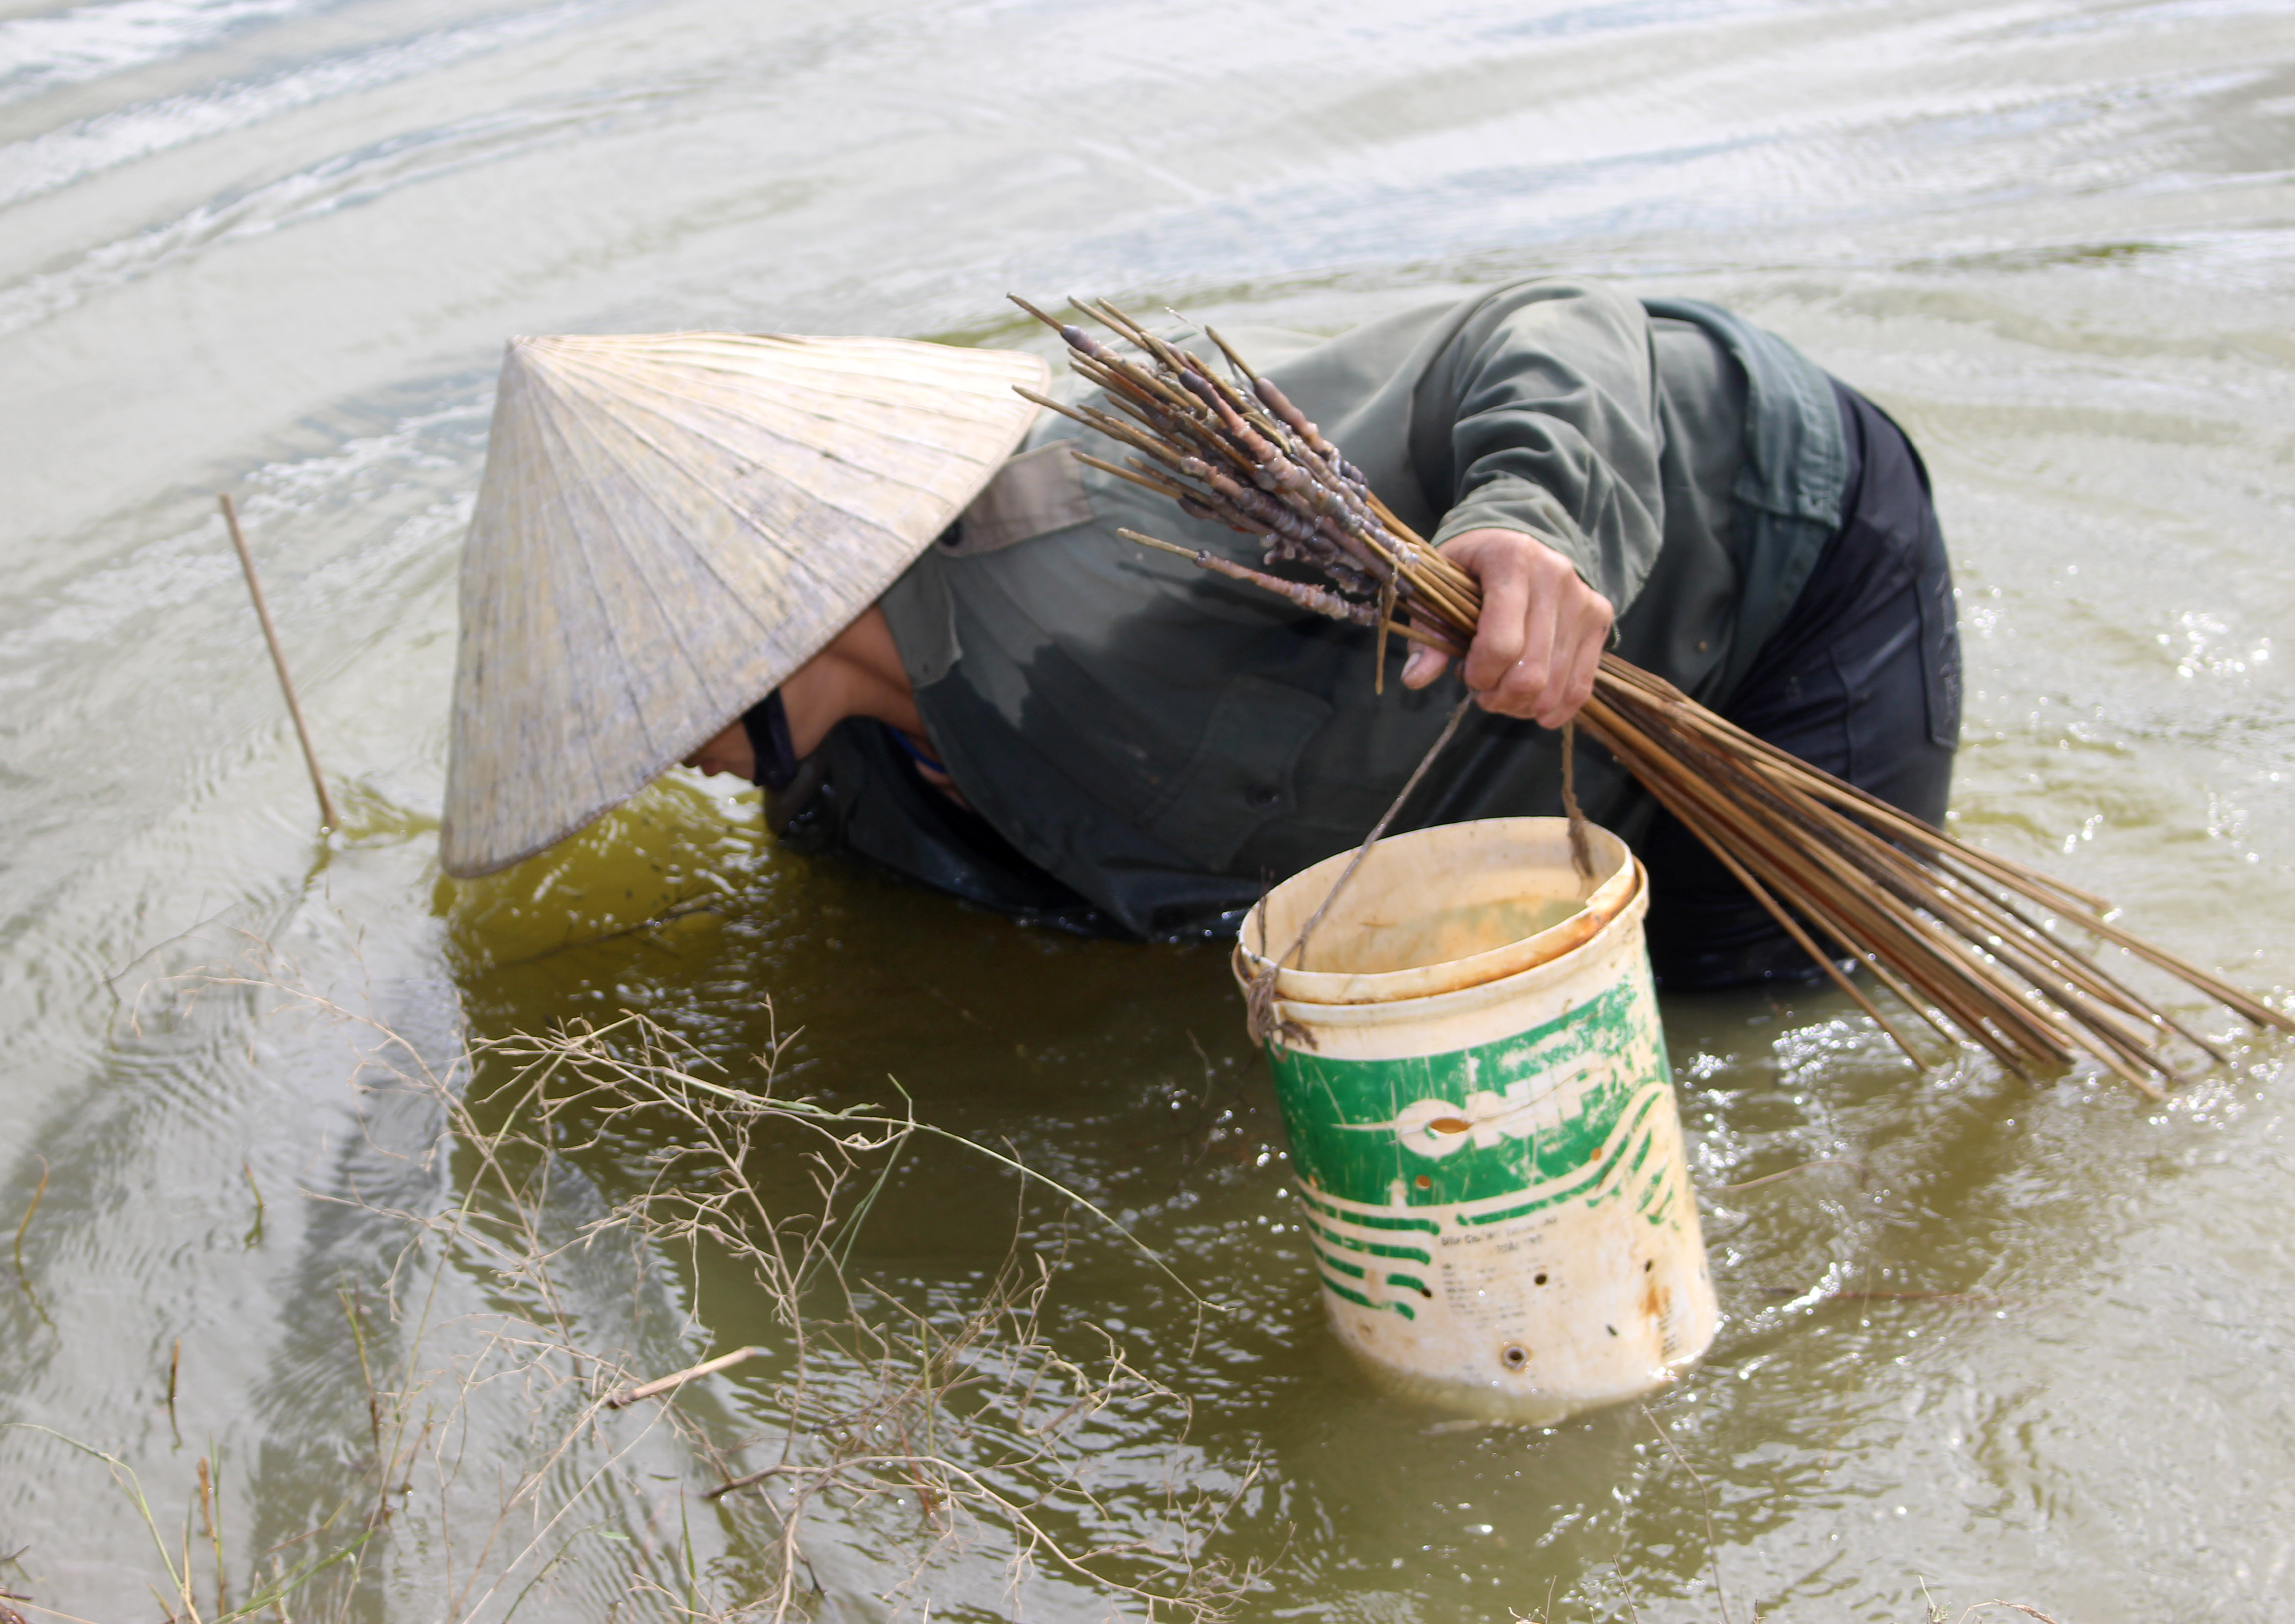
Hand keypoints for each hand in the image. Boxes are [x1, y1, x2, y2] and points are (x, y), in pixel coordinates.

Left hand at [1399, 527, 1612, 727]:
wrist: (1521, 537)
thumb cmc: (1472, 568)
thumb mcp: (1441, 588)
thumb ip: (1428, 633)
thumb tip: (1415, 678)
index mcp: (1511, 561)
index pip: (1502, 643)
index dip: (1479, 674)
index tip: (1465, 674)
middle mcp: (1554, 576)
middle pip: (1531, 672)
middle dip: (1499, 697)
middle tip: (1482, 692)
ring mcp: (1583, 598)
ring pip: (1556, 685)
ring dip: (1522, 705)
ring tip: (1503, 692)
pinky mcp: (1599, 617)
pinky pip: (1583, 685)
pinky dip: (1555, 708)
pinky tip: (1532, 707)